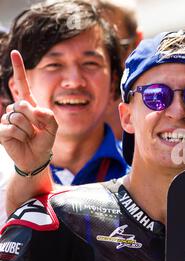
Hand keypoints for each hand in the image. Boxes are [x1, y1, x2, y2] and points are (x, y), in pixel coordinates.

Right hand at [0, 50, 56, 171]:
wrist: (36, 158)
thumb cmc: (44, 141)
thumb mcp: (53, 127)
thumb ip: (48, 116)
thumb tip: (33, 109)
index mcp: (28, 104)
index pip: (22, 84)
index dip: (19, 68)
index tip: (15, 52)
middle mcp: (15, 109)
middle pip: (22, 104)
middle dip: (33, 119)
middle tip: (35, 129)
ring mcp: (6, 119)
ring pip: (17, 117)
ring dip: (27, 130)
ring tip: (28, 136)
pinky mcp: (0, 131)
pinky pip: (11, 128)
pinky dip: (20, 136)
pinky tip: (20, 140)